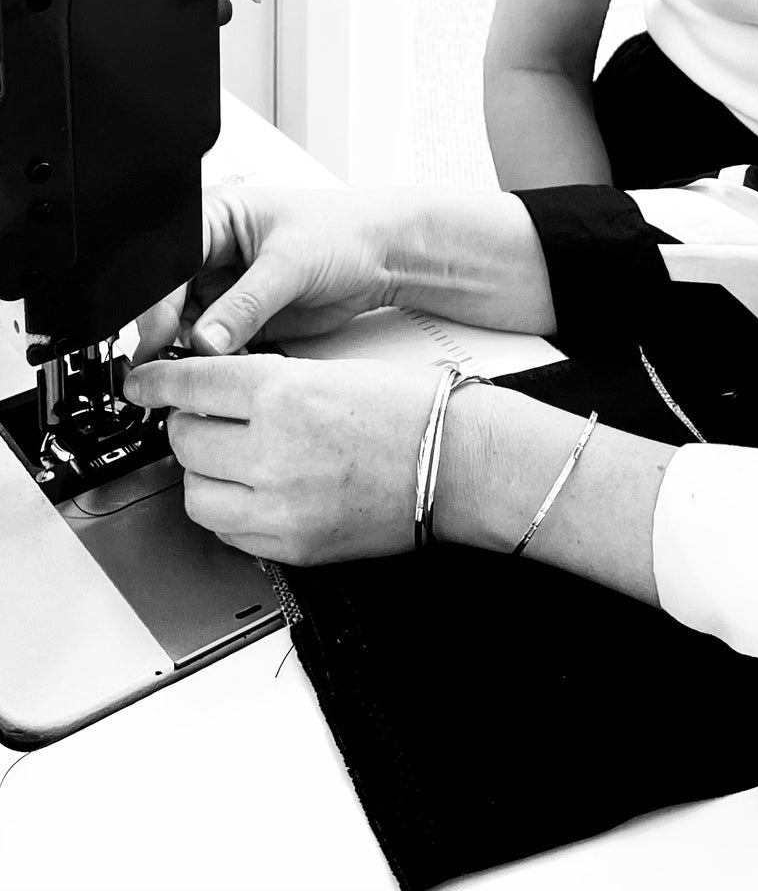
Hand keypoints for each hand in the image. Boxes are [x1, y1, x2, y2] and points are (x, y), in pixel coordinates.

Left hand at [123, 354, 438, 563]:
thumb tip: (211, 396)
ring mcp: (280, 504)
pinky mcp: (291, 545)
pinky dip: (231, 510)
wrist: (458, 462)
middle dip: (191, 425)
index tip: (141, 385)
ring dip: (206, 472)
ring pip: (196, 493)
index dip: (158, 382)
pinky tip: (258, 490)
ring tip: (237, 459)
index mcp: (285, 392)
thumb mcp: (330, 371)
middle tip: (212, 419)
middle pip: (184, 439)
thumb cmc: (409, 410)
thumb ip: (264, 384)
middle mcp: (274, 449)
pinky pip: (228, 532)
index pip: (193, 383)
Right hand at [133, 186, 399, 362]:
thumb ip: (244, 304)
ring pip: (187, 330)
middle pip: (169, 300)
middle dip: (172, 330)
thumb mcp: (289, 264)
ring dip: (195, 350)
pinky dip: (219, 360)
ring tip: (216, 356)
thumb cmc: (344, 232)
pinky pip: (215, 349)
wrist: (384, 257)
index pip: (167, 261)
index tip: (159, 334)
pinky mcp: (242, 320)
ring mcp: (226, 289)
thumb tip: (205, 340)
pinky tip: (232, 360)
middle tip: (180, 356)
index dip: (158, 300)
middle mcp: (212, 254)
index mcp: (215, 218)